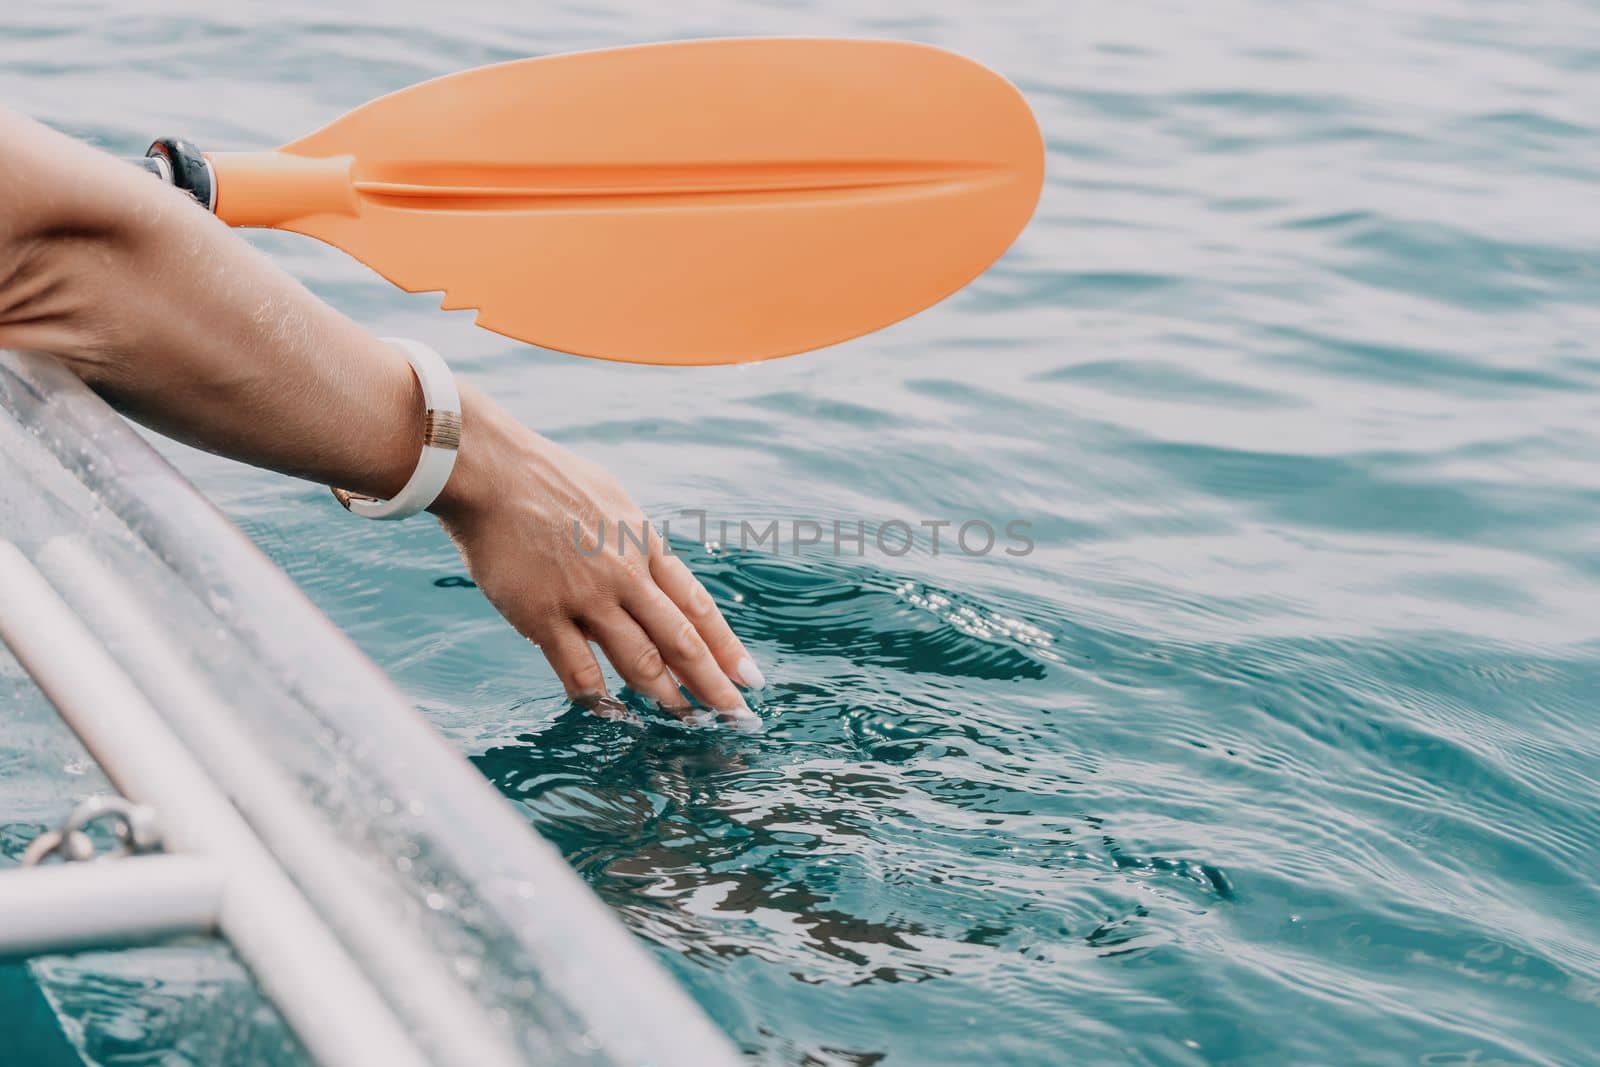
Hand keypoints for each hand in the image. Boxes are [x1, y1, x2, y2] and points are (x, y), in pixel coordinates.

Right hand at [433, 387, 763, 725]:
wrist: (491, 471)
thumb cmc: (546, 479)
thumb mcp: (611, 500)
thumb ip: (632, 540)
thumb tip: (648, 567)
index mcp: (644, 543)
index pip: (697, 605)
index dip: (727, 645)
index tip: (750, 677)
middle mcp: (625, 574)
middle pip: (682, 641)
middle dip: (713, 684)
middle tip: (736, 715)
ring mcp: (587, 597)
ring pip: (641, 661)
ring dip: (667, 697)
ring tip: (686, 721)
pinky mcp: (544, 616)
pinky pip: (580, 671)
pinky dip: (600, 699)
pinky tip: (614, 714)